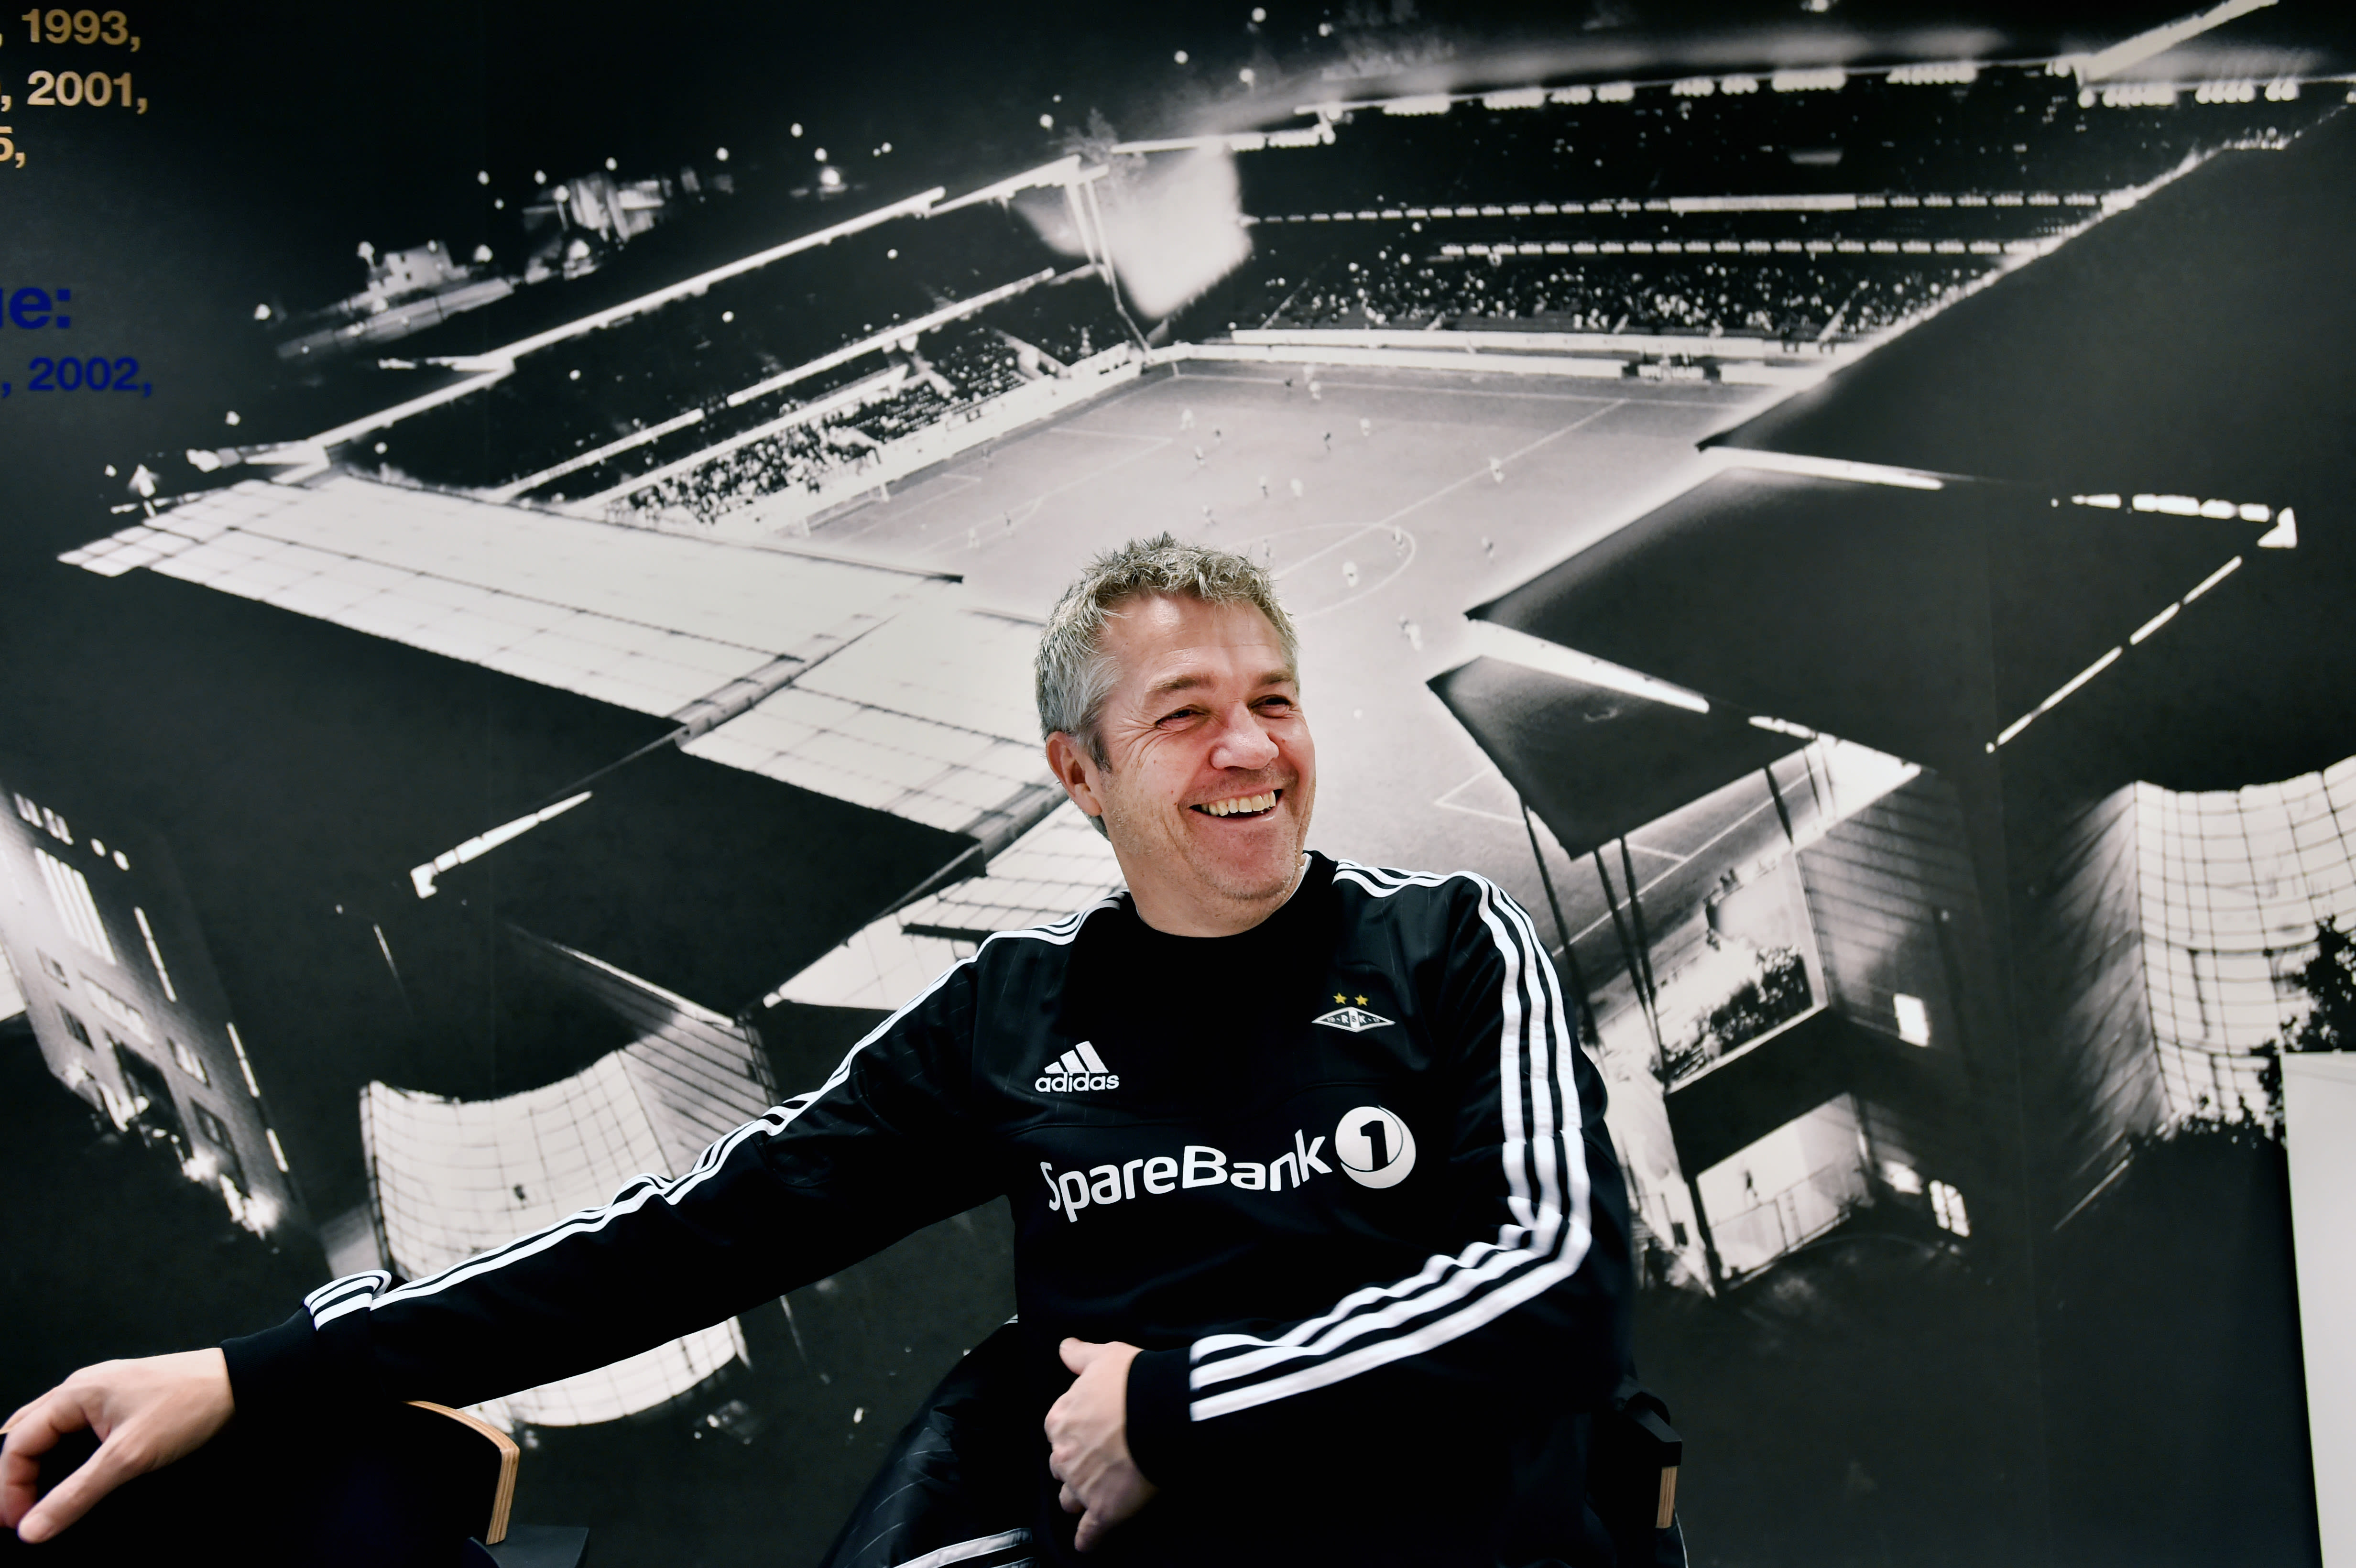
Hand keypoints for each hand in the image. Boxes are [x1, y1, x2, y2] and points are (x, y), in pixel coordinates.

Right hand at [1, 1349, 234, 1542]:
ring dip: (38, 1466)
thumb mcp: (129, 1456)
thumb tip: (34, 1527)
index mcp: (74, 1393)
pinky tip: (70, 1476)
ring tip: (34, 1502)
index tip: (16, 1523)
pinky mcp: (122, 1403)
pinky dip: (63, 1455)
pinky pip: (76, 1429)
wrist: (241, 1382)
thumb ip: (77, 1493)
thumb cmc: (190, 1406)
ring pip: (50, 1432)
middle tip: (18, 1517)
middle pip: (27, 1436)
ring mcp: (103, 1393)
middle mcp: (82, 1389)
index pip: (18, 1444)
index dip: (9, 1487)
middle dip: (16, 1477)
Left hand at [1045, 1338, 1156, 1552]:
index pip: (1056, 1430)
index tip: (1089, 1430)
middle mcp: (1063, 1455)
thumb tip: (1064, 1346)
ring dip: (1079, 1498)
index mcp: (1059, 1419)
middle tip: (1096, 1461)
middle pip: (1060, 1467)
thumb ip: (1079, 1355)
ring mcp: (1082, 1486)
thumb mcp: (1104, 1356)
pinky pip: (1089, 1532)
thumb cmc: (1132, 1380)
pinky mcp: (1103, 1510)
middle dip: (1074, 1465)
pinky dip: (1087, 1539)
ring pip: (1070, 1499)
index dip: (1073, 1431)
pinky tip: (1086, 1544)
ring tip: (1092, 1498)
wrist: (1160, 1412)